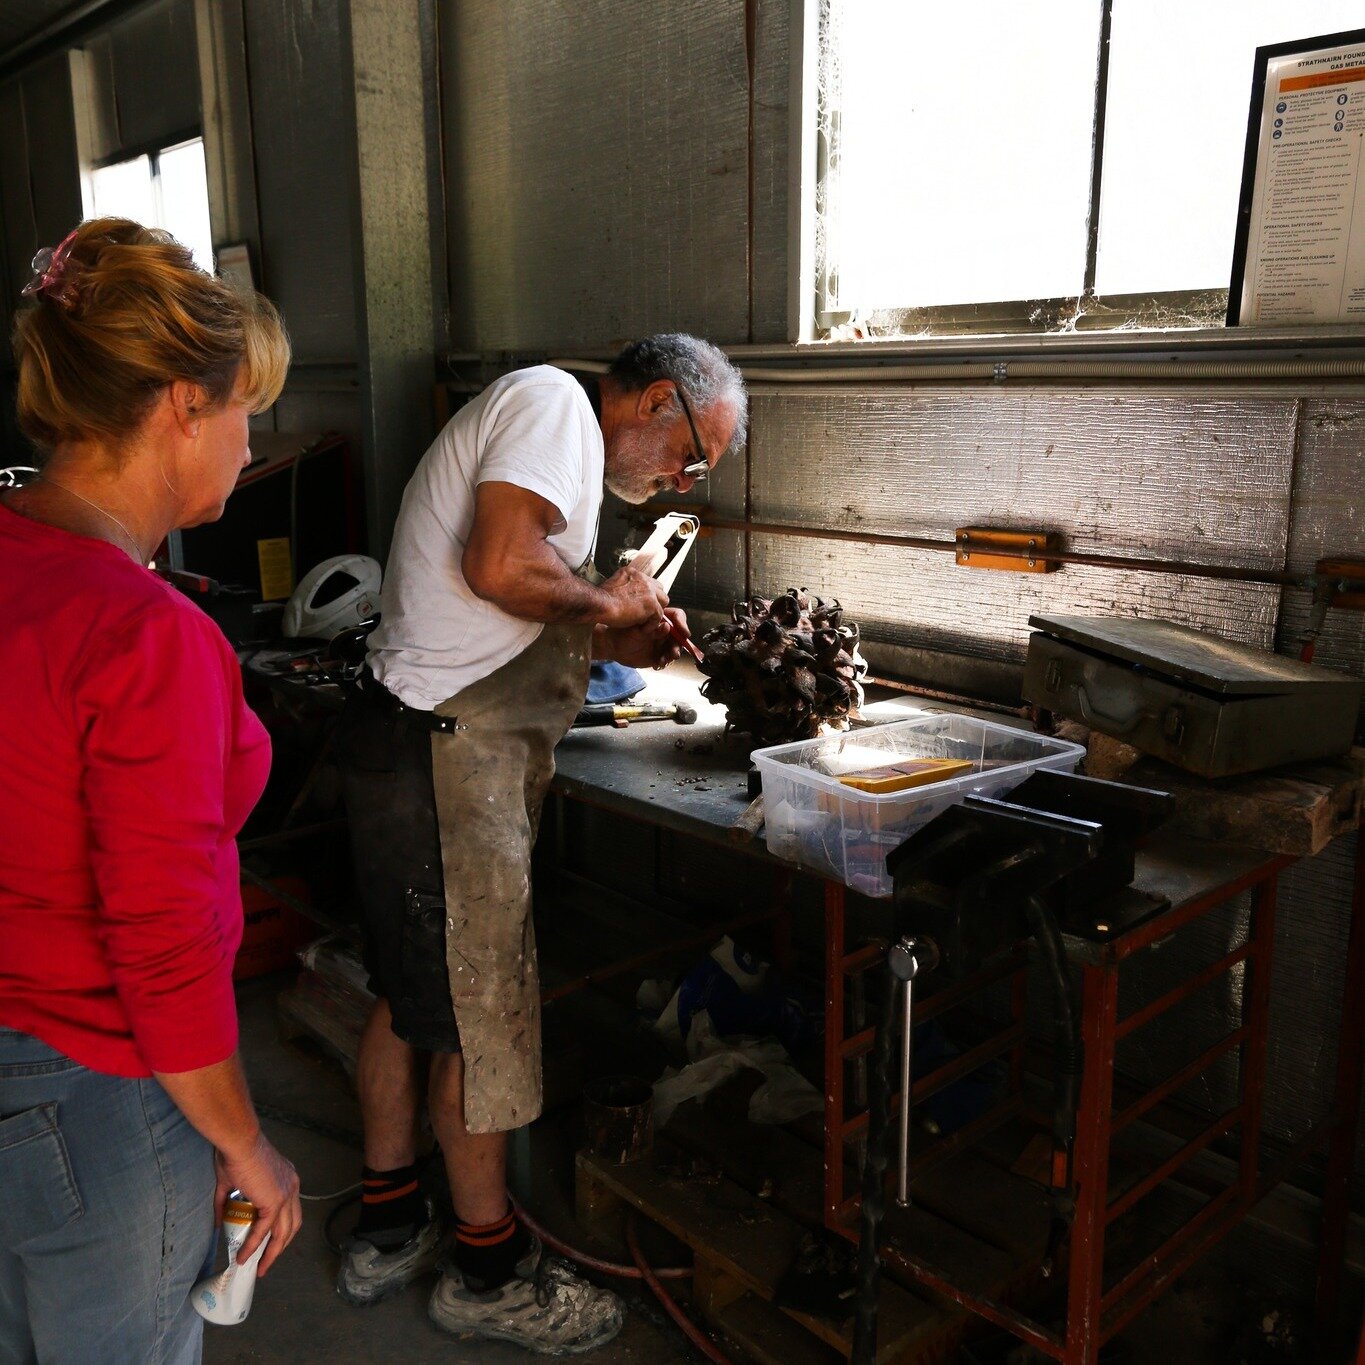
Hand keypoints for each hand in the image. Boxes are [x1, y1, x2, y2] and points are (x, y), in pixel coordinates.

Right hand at [214, 1132, 301, 1275]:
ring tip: (259, 1268)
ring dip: (271, 1253)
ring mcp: (287, 1194)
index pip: (290, 1211)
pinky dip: (254, 1245)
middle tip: (265, 1262)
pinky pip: (265, 1230)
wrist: (238, 1142)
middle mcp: (292, 1186)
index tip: (270, 1245)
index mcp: (287, 1179)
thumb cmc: (234, 1154)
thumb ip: (225, 1203)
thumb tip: (217, 1223)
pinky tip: (244, 1256)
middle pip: (292, 1225)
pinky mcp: (276, 1201)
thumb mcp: (231, 1182)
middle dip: (280, 1246)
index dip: (282, 1230)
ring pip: (283, 1232)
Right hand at [597, 564, 668, 629]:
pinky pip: (658, 616)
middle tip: (646, 615)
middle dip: (655, 603)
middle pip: (660, 590)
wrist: (599, 604)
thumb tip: (626, 596)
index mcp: (632, 573)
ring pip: (663, 602)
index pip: (648, 582)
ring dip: (654, 613)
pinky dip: (651, 624)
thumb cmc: (599, 600)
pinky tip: (641, 628)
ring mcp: (649, 591)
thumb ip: (623, 588)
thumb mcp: (612, 586)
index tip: (641, 605)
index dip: (647, 595)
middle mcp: (643, 579)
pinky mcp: (652, 604)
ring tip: (643, 622)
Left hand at [603, 607, 689, 669]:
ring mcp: (662, 642)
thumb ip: (653, 628)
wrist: (614, 646)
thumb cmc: (623, 632)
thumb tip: (667, 626)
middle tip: (674, 653)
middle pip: (679, 635)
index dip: (683, 624)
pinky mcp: (659, 654)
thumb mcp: (637, 629)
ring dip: (672, 655)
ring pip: (675, 648)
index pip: (677, 617)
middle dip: (678, 645)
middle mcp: (664, 630)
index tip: (684, 634)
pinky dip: (664, 662)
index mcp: (660, 618)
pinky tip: (657, 664)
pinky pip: (667, 659)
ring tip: (664, 660)